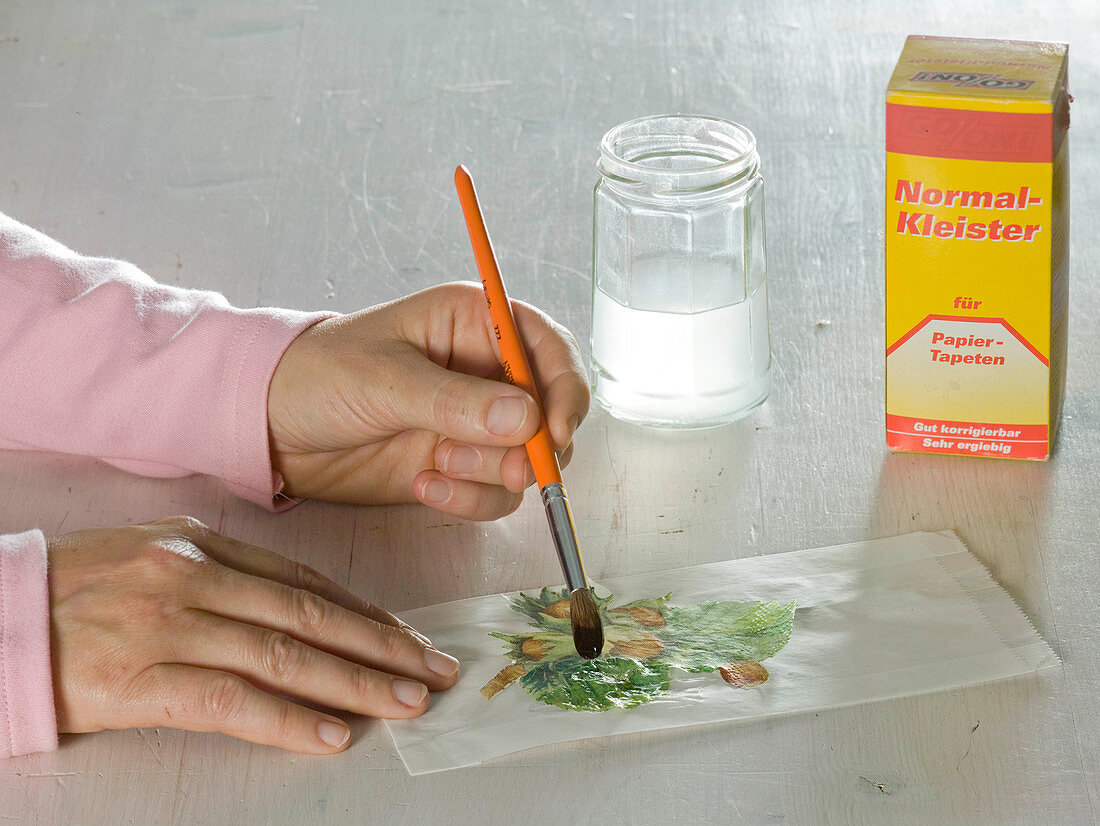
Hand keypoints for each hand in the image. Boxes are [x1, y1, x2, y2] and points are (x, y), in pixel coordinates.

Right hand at [48, 517, 458, 753]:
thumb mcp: (151, 554)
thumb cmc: (72, 589)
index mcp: (202, 543)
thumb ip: (219, 570)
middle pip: (310, 615)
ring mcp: (169, 624)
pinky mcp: (141, 678)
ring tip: (405, 704)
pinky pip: (230, 700)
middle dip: (381, 647)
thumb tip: (290, 599)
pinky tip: (330, 734)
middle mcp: (195, 575)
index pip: (304, 582)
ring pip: (283, 655)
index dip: (364, 612)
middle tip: (433, 671)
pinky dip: (287, 719)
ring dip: (354, 683)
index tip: (406, 638)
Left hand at [268, 282, 589, 519]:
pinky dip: (468, 499)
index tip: (555, 431)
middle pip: (550, 412)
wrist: (272, 428)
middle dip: (531, 446)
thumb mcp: (386, 381)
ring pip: (525, 459)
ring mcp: (474, 423)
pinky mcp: (459, 465)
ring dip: (490, 473)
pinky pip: (494, 492)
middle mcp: (485, 372)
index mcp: (474, 323)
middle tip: (503, 466)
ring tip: (437, 464)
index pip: (549, 349)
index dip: (564, 389)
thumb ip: (456, 401)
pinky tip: (424, 484)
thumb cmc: (319, 376)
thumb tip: (527, 419)